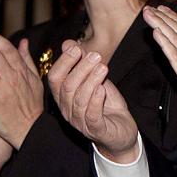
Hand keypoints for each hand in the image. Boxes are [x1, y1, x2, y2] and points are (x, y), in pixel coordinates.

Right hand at [45, 40, 140, 161]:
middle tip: (95, 55)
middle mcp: (67, 110)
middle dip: (80, 68)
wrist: (122, 132)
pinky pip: (91, 115)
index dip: (64, 62)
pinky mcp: (96, 130)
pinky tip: (102, 88)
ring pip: (79, 99)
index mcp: (63, 97)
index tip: (77, 48)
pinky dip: (96, 100)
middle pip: (66, 86)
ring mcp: (80, 122)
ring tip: (103, 67)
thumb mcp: (95, 80)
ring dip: (91, 80)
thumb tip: (68, 43)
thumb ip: (81, 64)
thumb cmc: (106, 105)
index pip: (54, 78)